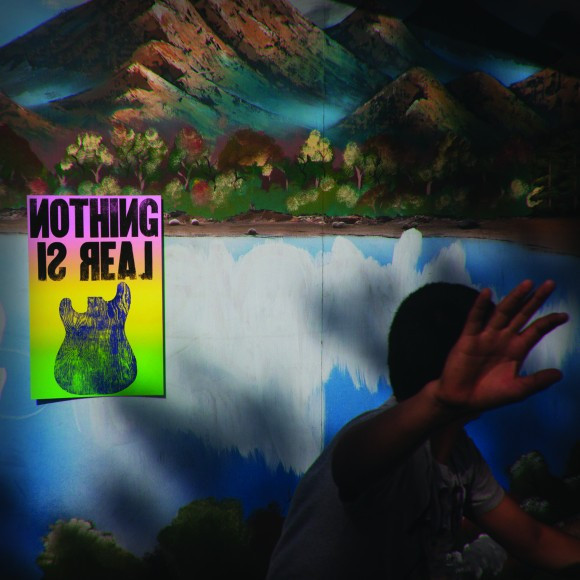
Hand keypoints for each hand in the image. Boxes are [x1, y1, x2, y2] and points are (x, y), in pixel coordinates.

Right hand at [433, 280, 567, 413]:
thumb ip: (537, 382)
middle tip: (550, 284)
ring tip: (527, 284)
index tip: (564, 315)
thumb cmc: (488, 395)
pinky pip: (475, 319)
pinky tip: (486, 293)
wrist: (461, 400)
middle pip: (522, 314)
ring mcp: (486, 337)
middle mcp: (503, 339)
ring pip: (502, 312)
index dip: (549, 321)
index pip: (536, 330)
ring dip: (514, 298)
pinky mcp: (468, 339)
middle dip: (535, 300)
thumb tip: (560, 374)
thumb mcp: (517, 391)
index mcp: (517, 349)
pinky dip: (480, 306)